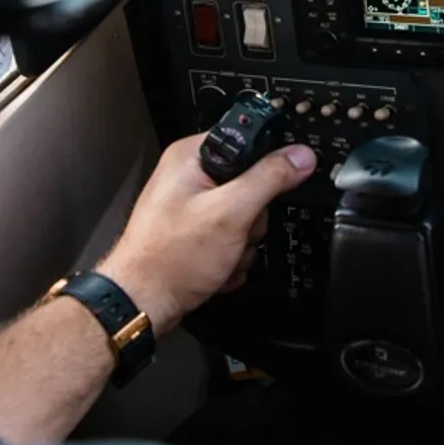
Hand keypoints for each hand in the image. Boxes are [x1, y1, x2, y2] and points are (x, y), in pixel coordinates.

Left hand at [99, 135, 315, 336]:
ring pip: (246, 217)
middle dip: (252, 218)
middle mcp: (190, 177)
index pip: (247, 140)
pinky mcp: (196, 234)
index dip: (266, 164)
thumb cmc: (168, 259)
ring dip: (242, 243)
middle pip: (251, 185)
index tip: (272, 186)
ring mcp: (193, 208)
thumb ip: (269, 179)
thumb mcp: (230, 213)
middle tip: (235, 230)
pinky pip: (232, 238)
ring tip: (221, 254)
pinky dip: (230, 256)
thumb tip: (300, 156)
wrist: (143, 303)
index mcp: (192, 156)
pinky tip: (215, 266)